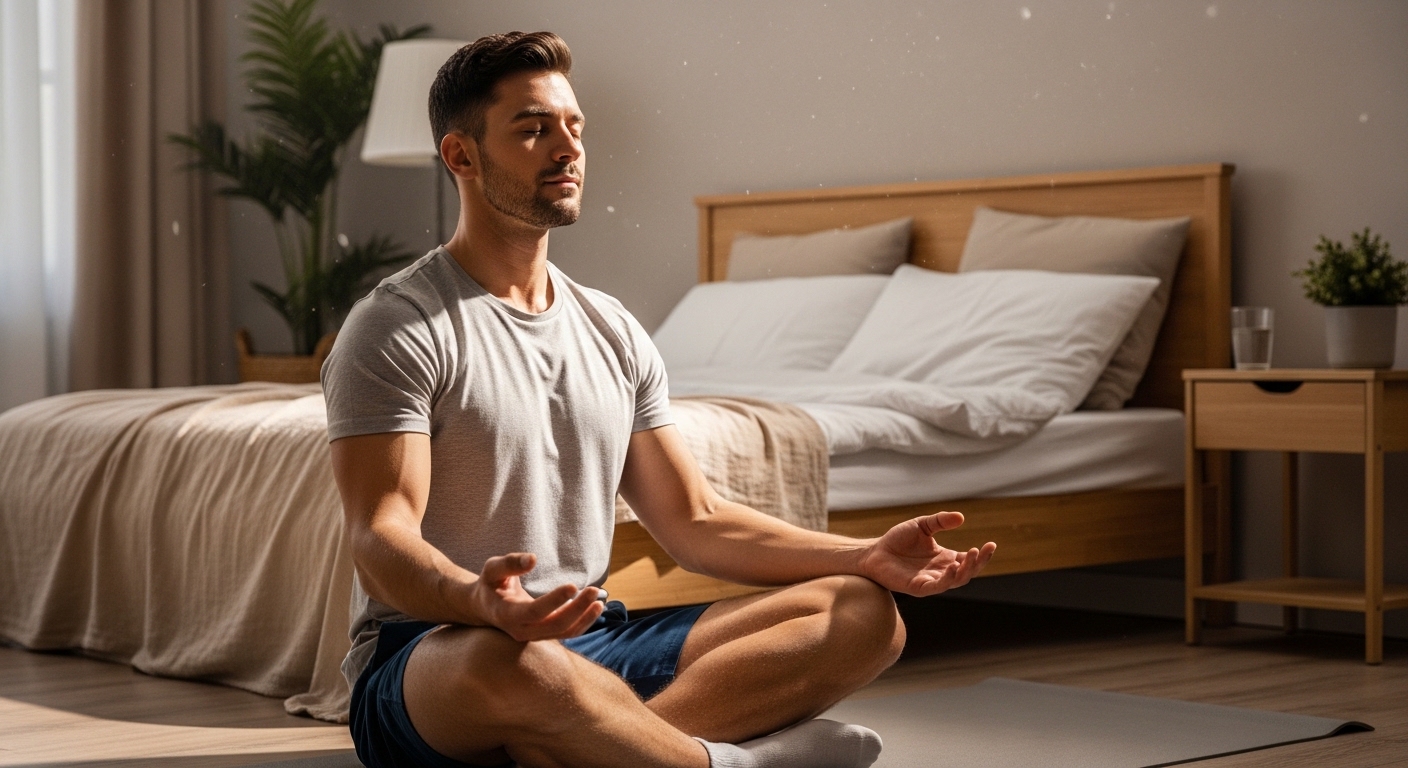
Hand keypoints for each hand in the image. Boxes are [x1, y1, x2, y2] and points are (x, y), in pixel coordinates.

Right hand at [469, 553, 604, 641]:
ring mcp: (533, 635)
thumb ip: (510, 563)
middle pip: (555, 625)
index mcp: (507, 614)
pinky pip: (567, 633)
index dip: (555, 600)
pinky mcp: (544, 634)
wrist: (486, 606)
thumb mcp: (492, 569)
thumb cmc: (491, 583)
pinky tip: (595, 607)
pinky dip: (583, 622)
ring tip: (599, 600)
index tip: (573, 585)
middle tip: (594, 589)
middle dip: (577, 609)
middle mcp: (521, 630)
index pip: (535, 611)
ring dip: (584, 617)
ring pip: (564, 632)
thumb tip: (533, 558)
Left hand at [858, 511, 995, 596]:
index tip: (992, 544)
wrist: (874, 552)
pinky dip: (947, 579)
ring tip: (972, 554)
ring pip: (956, 580)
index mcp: (945, 558)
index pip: (968, 560)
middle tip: (984, 549)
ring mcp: (931, 581)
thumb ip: (940, 521)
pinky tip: (953, 567)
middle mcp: (941, 571)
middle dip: (978, 562)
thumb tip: (961, 517)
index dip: (981, 555)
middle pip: (967, 572)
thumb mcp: (922, 525)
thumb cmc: (897, 540)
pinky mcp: (918, 587)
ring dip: (966, 569)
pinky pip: (937, 586)